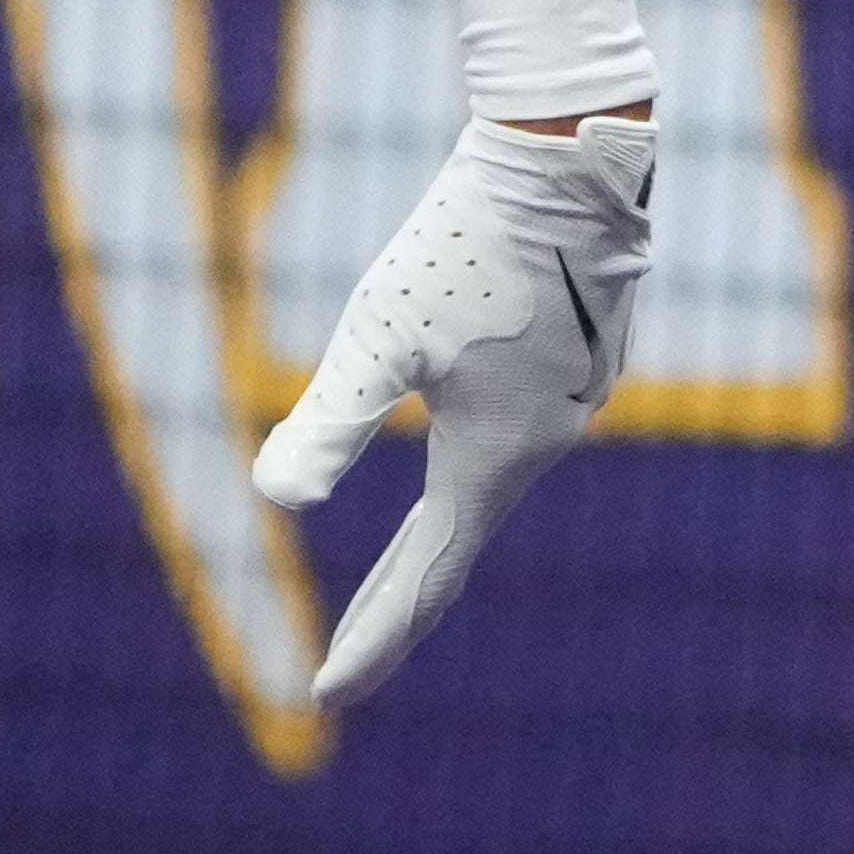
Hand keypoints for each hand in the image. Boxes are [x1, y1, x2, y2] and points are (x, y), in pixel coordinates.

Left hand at [246, 109, 651, 707]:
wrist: (569, 156)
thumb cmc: (466, 241)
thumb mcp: (380, 334)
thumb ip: (331, 421)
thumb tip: (272, 500)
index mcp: (496, 457)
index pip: (427, 580)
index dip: (372, 639)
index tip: (323, 697)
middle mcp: (544, 442)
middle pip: (456, 547)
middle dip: (394, 607)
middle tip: (339, 665)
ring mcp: (572, 401)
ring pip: (488, 490)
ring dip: (435, 542)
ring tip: (394, 584)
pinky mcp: (581, 359)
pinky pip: (516, 440)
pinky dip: (471, 477)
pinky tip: (460, 458)